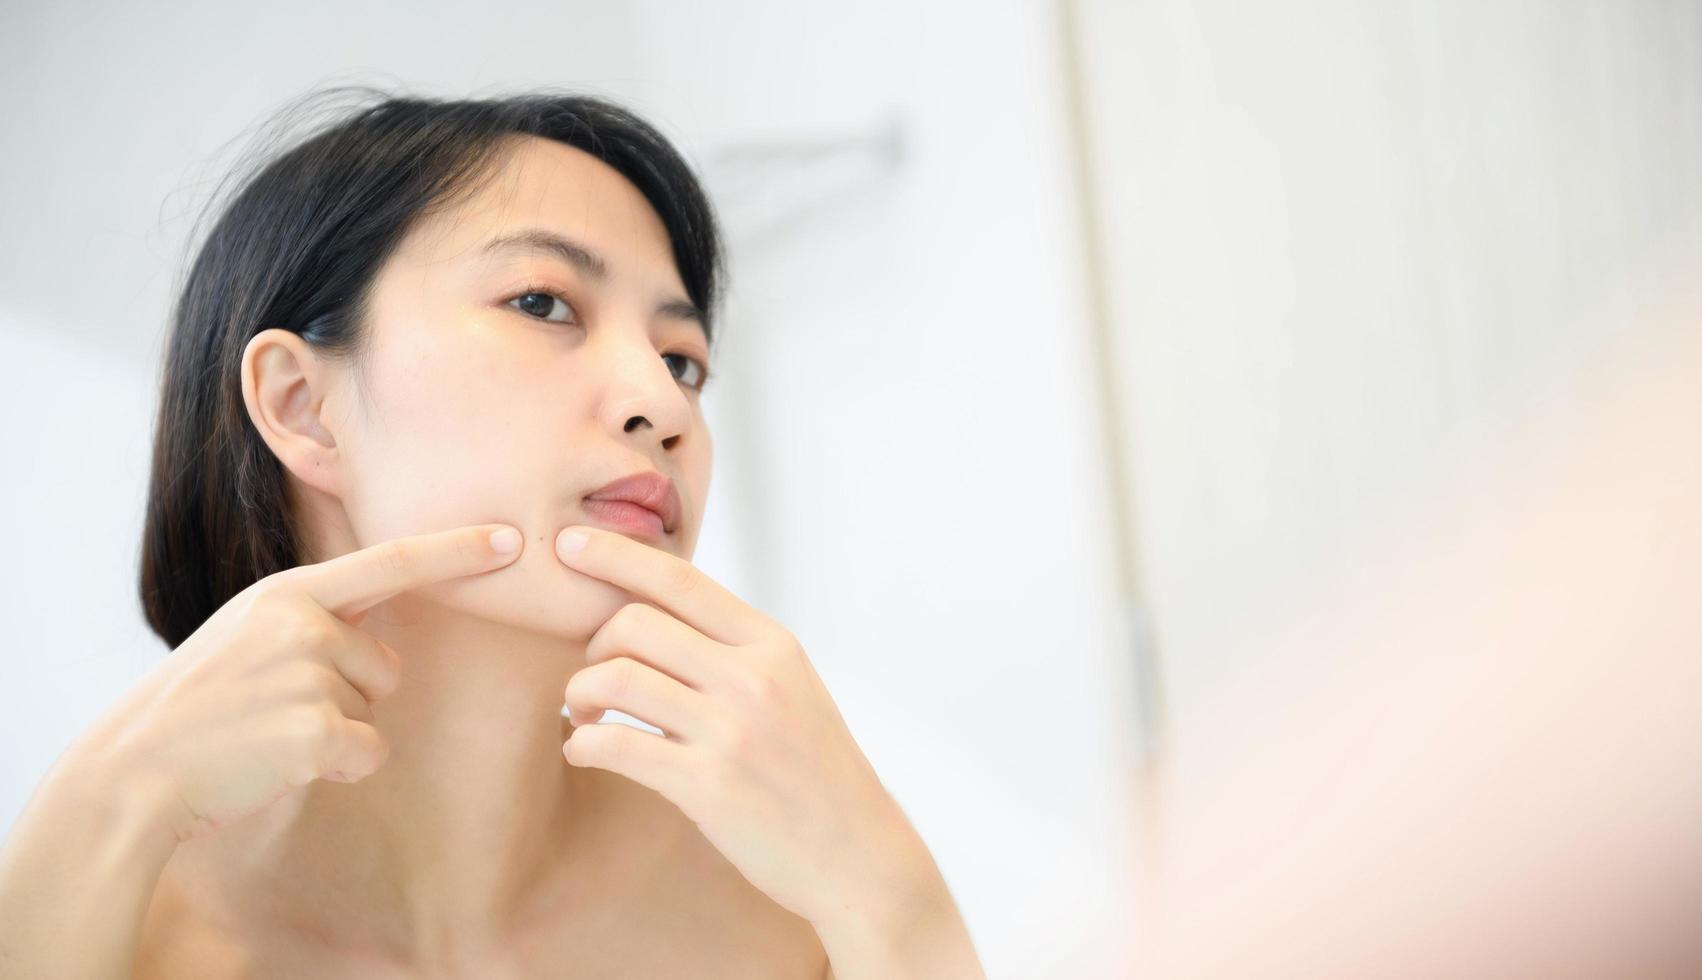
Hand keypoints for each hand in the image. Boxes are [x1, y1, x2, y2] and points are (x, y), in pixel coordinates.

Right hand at [72, 523, 523, 843]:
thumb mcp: (248, 636)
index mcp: (288, 593)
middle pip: (387, 665)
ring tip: (269, 733)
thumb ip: (310, 620)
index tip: (514, 538)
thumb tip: (379, 632)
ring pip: (374, 710)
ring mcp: (307, 673)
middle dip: (350, 695)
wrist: (134, 769)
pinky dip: (338, 767)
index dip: (457, 549)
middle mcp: (302, 622)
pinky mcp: (314, 729)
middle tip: (275, 710)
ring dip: (337, 732)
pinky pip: (369, 752)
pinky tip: (283, 763)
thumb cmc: (200, 709)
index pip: (392, 561)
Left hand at [554, 525, 928, 928]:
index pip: (680, 580)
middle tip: (589, 679)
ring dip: (579, 692)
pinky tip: (584, 750)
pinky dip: (583, 743)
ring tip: (581, 714)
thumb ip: (735, 650)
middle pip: (635, 623)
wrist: (857, 853)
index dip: (616, 554)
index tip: (570, 543)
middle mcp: (753, 677)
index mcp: (772, 645)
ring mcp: (731, 730)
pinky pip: (615, 744)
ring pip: (616, 678)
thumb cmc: (814, 771)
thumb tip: (658, 613)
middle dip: (592, 644)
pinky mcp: (707, 785)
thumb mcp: (792, 688)